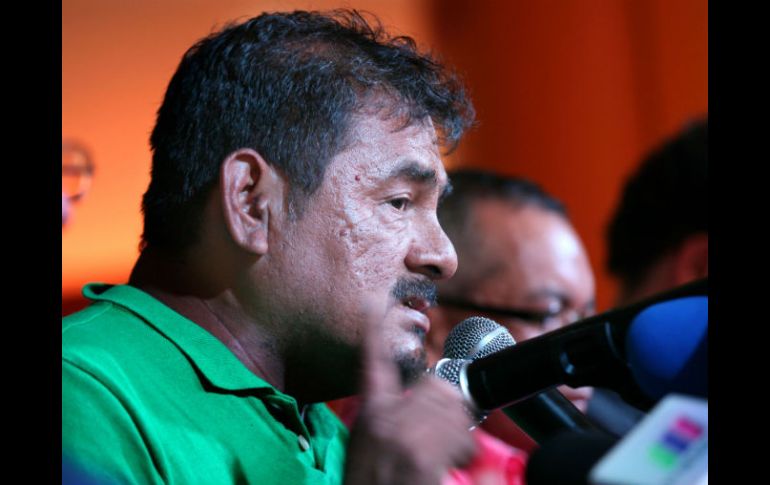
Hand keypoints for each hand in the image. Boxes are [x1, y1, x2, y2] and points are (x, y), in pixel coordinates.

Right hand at [344, 301, 475, 484]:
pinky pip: (459, 436)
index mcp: (369, 416)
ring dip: (460, 431)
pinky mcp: (420, 458)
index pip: (370, 364)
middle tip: (448, 430)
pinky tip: (451, 461)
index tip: (371, 304)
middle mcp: (383, 421)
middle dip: (450, 407)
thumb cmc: (371, 481)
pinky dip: (463, 449)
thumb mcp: (366, 446)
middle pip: (435, 387)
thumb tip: (423, 403)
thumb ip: (388, 419)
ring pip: (452, 410)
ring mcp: (403, 440)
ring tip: (448, 450)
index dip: (371, 332)